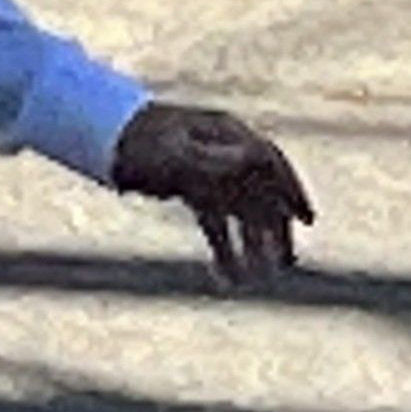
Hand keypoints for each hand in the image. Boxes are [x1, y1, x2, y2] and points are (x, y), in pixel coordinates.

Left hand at [110, 103, 314, 283]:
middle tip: (286, 263)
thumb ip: (214, 157)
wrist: (104, 136)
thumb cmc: (140, 139)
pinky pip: (214, 222)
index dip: (292, 190)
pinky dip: (222, 248)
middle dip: (275, 228)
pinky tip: (225, 277)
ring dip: (251, 244)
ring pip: (239, 213)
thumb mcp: (177, 150)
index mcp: (226, 133)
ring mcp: (207, 171)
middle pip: (260, 192)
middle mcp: (223, 152)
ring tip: (260, 278)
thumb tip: (256, 158)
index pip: (270, 162)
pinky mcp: (189, 190)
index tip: (307, 219)